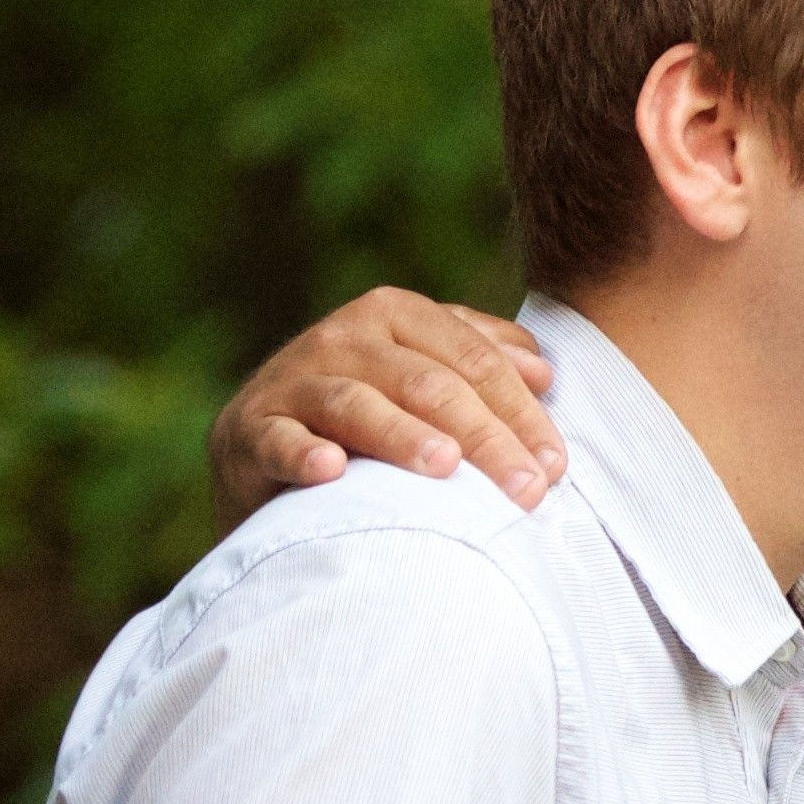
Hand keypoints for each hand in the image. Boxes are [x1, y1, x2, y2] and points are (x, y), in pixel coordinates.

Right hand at [211, 289, 567, 527]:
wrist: (260, 460)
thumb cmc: (366, 421)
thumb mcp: (422, 379)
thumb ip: (481, 362)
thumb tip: (544, 372)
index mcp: (394, 313)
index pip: (474, 361)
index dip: (521, 413)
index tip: (556, 467)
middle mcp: (342, 336)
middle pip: (429, 385)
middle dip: (486, 439)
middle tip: (527, 490)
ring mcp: (291, 379)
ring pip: (358, 404)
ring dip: (403, 436)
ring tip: (445, 467)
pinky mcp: (247, 428)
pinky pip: (278, 440)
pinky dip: (303, 454)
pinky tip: (332, 471)